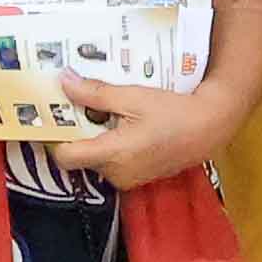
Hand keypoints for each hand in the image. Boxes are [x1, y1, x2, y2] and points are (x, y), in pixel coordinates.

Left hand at [36, 73, 216, 198]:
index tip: (53, 117)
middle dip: (77, 133)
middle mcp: (115, 173)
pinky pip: (112, 163)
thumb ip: (95, 93)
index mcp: (112, 154)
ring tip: (104, 113)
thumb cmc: (172, 111)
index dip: (55, 138)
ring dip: (95, 139)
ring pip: (95, 159)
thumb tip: (63, 82)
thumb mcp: (132, 96)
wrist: (208, 128)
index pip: (65, 157)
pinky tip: (123, 126)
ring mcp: (127, 179)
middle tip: (78, 106)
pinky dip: (111, 146)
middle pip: (79, 156)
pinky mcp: (137, 179)